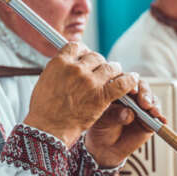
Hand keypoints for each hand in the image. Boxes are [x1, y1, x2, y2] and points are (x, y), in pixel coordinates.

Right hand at [23, 43, 138, 147]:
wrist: (48, 128)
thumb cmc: (44, 109)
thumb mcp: (45, 81)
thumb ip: (59, 70)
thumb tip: (67, 64)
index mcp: (60, 63)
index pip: (77, 47)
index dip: (84, 52)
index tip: (87, 57)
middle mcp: (76, 69)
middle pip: (95, 57)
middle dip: (99, 63)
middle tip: (101, 71)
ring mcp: (90, 82)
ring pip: (110, 67)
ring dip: (114, 71)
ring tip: (116, 75)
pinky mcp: (102, 95)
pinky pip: (121, 83)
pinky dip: (129, 80)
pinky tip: (132, 79)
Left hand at [86, 76, 165, 167]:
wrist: (104, 147)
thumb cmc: (100, 129)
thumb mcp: (103, 120)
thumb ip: (115, 114)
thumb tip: (129, 113)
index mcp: (116, 91)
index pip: (125, 80)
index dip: (130, 83)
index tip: (132, 91)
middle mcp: (131, 97)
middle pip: (141, 86)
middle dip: (145, 93)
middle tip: (144, 102)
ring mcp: (141, 107)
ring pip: (151, 99)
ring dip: (154, 104)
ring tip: (153, 112)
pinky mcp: (149, 119)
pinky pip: (157, 116)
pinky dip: (160, 117)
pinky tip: (161, 120)